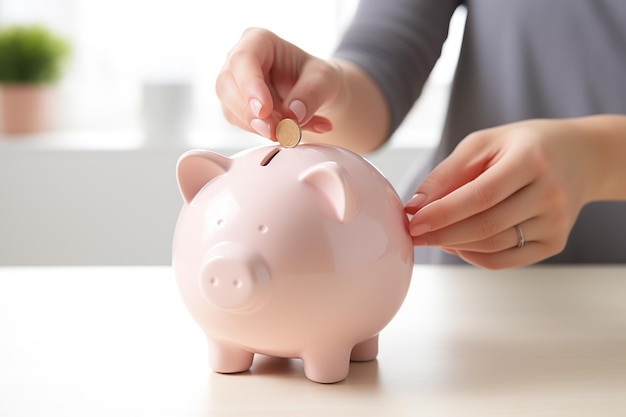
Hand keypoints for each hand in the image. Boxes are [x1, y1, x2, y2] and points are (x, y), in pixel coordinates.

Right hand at [215, 28, 341, 139]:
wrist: (316, 95)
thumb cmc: (318, 78)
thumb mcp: (325, 80)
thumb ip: (311, 94)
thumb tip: (292, 115)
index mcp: (258, 41)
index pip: (243, 59)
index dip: (250, 85)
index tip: (264, 110)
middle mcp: (239, 61)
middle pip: (227, 86)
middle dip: (250, 112)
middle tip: (276, 131)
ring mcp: (234, 85)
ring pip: (230, 109)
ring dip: (258, 127)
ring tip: (290, 133)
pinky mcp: (236, 108)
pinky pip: (241, 124)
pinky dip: (264, 133)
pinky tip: (287, 132)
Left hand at [405, 119, 594, 268]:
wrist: (579, 157)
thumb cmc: (523, 147)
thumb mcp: (483, 144)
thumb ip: (448, 173)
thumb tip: (416, 204)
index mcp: (531, 161)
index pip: (480, 196)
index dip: (443, 213)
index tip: (413, 221)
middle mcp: (550, 194)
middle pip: (486, 226)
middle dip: (442, 234)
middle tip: (413, 234)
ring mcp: (556, 222)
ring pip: (493, 247)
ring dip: (455, 245)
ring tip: (433, 235)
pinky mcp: (555, 243)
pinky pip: (505, 260)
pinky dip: (474, 256)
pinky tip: (457, 243)